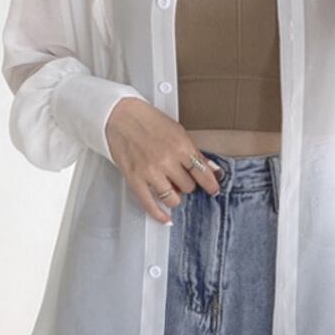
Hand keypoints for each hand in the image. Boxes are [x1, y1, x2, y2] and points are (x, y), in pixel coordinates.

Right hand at [105, 97, 223, 223]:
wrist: (121, 117)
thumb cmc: (149, 121)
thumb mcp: (178, 132)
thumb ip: (195, 152)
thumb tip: (213, 169)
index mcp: (181, 146)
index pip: (202, 172)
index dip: (211, 184)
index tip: (214, 189)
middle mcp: (167, 161)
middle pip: (188, 187)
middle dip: (187, 184)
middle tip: (182, 179)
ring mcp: (150, 172)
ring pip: (173, 198)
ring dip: (175, 197)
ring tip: (172, 190)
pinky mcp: (135, 179)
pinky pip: (150, 204)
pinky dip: (159, 214)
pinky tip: (166, 218)